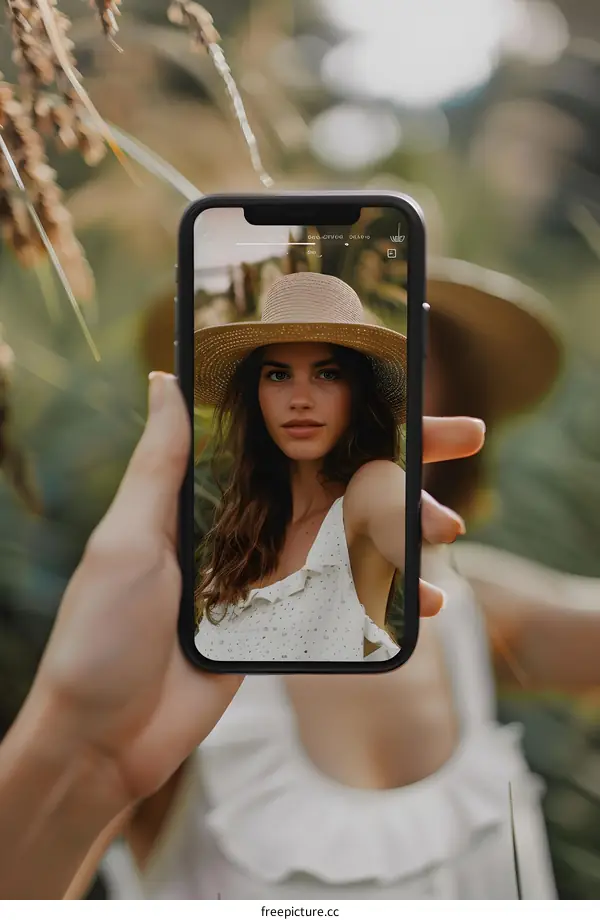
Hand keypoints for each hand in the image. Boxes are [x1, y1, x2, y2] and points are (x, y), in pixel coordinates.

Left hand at [23, 375, 483, 807]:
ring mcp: (279, 579)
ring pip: (362, 539)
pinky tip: (429, 600)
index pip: (298, 440)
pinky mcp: (290, 629)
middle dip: (405, 456)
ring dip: (412, 528)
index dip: (346, 411)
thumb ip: (161, 461)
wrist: (102, 735)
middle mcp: (259, 528)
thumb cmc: (103, 632)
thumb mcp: (128, 536)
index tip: (402, 383)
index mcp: (224, 496)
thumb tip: (166, 374)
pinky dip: (393, 599)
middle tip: (467, 434)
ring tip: (451, 528)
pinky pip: (351, 604)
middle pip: (344, 482)